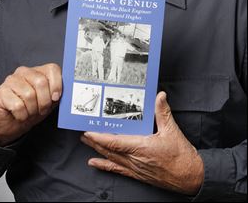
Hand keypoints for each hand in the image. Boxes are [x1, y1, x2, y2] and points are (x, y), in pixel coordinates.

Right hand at [0, 63, 61, 145]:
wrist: (11, 124)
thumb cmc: (32, 110)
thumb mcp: (49, 102)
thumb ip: (57, 94)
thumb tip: (70, 91)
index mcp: (38, 71)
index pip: (52, 69)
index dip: (57, 85)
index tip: (56, 98)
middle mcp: (24, 72)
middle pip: (41, 82)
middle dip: (44, 101)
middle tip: (41, 110)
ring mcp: (11, 80)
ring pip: (29, 94)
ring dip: (32, 110)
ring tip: (30, 112)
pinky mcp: (1, 92)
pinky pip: (17, 105)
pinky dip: (22, 115)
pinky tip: (19, 115)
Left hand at [81, 91, 203, 194]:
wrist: (191, 177)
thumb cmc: (182, 156)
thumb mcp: (173, 130)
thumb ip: (163, 112)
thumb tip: (159, 96)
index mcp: (142, 147)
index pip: (115, 142)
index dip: (100, 137)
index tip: (89, 132)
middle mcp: (135, 159)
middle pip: (109, 150)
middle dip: (94, 142)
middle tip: (82, 133)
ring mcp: (135, 168)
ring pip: (111, 159)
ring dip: (97, 151)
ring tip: (86, 142)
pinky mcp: (138, 174)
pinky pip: (118, 170)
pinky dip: (105, 166)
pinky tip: (95, 163)